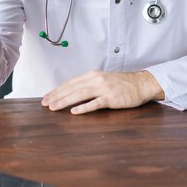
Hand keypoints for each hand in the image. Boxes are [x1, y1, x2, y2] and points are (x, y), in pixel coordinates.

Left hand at [41, 70, 164, 114]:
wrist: (141, 84)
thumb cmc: (122, 84)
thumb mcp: (103, 80)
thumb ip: (89, 84)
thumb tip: (72, 93)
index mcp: (93, 75)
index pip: (71, 82)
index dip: (57, 90)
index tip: (46, 97)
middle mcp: (96, 79)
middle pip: (72, 88)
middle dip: (57, 96)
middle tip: (44, 104)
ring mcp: (104, 88)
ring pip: (80, 94)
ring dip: (65, 101)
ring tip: (54, 107)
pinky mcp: (112, 98)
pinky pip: (95, 103)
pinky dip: (84, 107)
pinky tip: (74, 112)